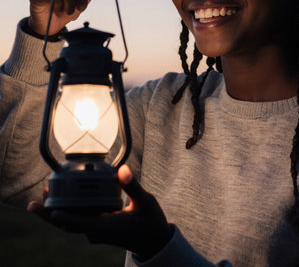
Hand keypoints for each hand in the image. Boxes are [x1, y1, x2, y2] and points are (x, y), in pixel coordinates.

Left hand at [27, 165, 172, 259]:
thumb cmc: (150, 221)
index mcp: (107, 226)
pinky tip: (64, 199)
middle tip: (34, 203)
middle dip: (49, 214)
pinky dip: (67, 211)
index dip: (65, 217)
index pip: (80, 223)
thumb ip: (132, 186)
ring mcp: (95, 231)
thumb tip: (122, 170)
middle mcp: (97, 231)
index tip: (51, 211)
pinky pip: (77, 221)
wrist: (153, 240)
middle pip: (67, 225)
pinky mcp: (97, 228)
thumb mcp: (145, 202)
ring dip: (55, 212)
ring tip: (44, 197)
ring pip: (69, 224)